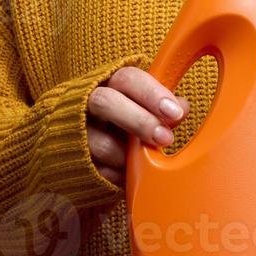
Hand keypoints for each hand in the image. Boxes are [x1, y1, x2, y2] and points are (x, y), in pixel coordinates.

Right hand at [86, 66, 189, 185]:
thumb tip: (182, 107)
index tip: (174, 113)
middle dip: (140, 121)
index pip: (127, 79)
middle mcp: (87, 103)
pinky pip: (98, 170)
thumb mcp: (140, 110)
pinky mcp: (73, 160)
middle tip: (165, 139)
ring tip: (146, 163)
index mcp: (109, 85)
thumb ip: (160, 107)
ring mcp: (76, 132)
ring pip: (101, 142)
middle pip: (106, 102)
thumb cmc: (120, 123)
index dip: (152, 93)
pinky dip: (118, 175)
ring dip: (130, 155)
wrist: (79, 147)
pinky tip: (130, 176)